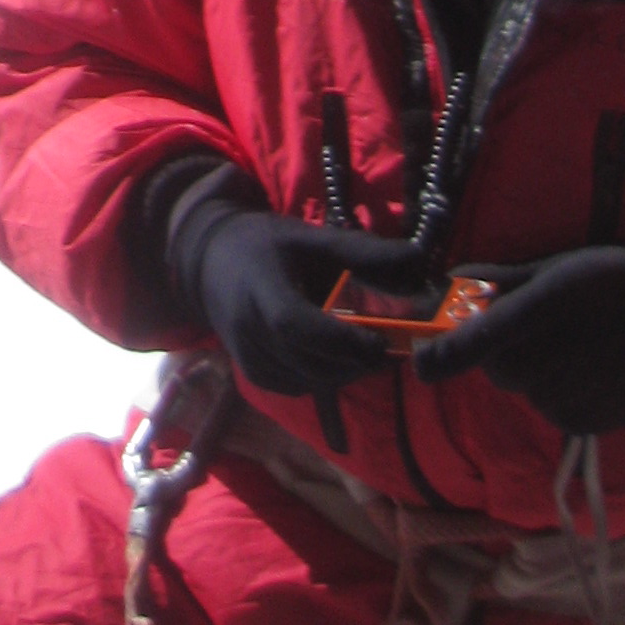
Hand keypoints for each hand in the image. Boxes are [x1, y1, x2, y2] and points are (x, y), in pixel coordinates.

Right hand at [158, 162, 420, 444]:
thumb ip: (362, 251)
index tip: (381, 341)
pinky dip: (323, 377)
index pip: (301, 327)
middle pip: (312, 362)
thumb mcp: (309, 238)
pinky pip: (299, 386)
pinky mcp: (255, 374)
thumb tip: (417, 259)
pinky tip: (336, 359)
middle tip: (387, 347)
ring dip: (343, 372)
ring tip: (364, 350)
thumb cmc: (263, 245)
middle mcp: (250, 331)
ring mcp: (250, 358)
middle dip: (356, 361)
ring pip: (310, 381)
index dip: (343, 341)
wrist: (207, 262)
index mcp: (262, 292)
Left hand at [414, 226, 624, 434]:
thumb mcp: (557, 265)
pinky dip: (561, 394)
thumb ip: (500, 278)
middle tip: (532, 328)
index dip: (442, 355)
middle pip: (499, 371)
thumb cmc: (621, 277)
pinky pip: (556, 413)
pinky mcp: (597, 422)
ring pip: (527, 393)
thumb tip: (452, 278)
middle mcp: (556, 360)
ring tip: (572, 345)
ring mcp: (578, 397)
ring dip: (534, 373)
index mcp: (541, 312)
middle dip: (501, 351)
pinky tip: (589, 370)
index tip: (419, 363)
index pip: (476, 344)